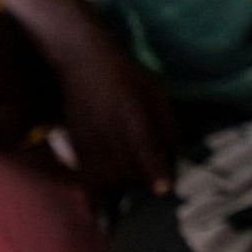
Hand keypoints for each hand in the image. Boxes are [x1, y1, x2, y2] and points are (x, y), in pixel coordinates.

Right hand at [58, 44, 174, 195]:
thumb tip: (175, 156)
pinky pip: (87, 176)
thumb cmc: (128, 75)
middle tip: (152, 178)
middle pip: (126, 170)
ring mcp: (89, 137)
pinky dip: (100, 188)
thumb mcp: (156, 91)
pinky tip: (110, 189)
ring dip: (123, 185)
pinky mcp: (76, 144)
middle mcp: (108, 128)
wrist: (84, 62)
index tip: (164, 189)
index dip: (155, 171)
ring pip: (107, 177)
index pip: (145, 147)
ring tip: (133, 178)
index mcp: (132, 112)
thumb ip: (166, 124)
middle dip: (142, 180)